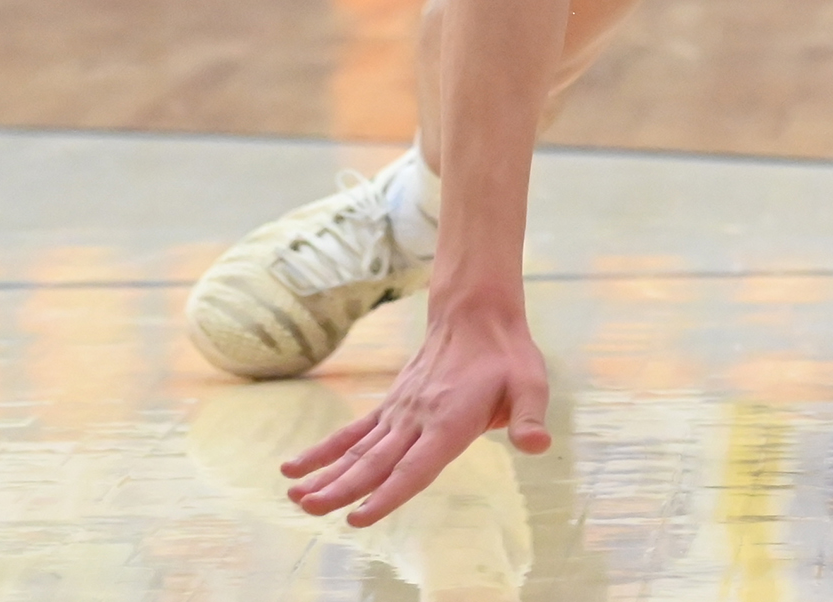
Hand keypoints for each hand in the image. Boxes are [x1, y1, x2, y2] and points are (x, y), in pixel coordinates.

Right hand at [283, 293, 549, 526]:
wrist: (476, 314)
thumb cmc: (507, 356)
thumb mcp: (531, 384)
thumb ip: (528, 418)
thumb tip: (538, 445)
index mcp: (450, 422)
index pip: (415, 467)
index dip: (388, 495)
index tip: (359, 519)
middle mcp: (418, 419)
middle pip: (376, 462)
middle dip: (343, 490)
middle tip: (310, 510)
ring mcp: (400, 412)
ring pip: (358, 450)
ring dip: (326, 474)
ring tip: (295, 497)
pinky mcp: (391, 405)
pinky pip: (353, 431)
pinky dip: (324, 450)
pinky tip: (294, 467)